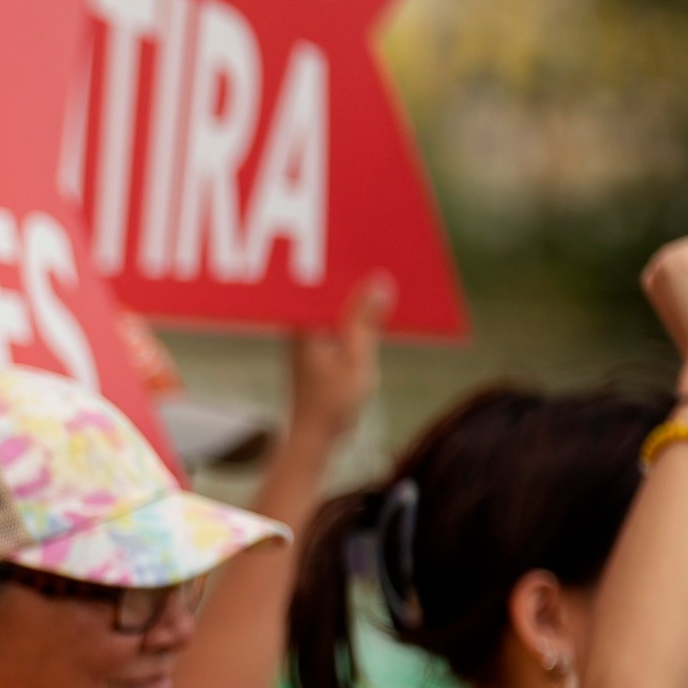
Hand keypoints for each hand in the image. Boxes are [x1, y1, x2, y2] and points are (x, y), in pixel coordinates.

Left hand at [285, 274, 389, 446]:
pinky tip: (381, 311)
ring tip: (388, 279)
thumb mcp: (355, 358)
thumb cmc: (331, 405)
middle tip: (386, 257)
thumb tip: (378, 282)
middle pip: (329, 289)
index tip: (368, 246)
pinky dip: (358, 316)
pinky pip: (340, 322)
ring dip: (359, 296)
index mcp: (300, 324)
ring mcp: (307, 338)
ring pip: (335, 305)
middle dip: (356, 275)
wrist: (315, 440)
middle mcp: (299, 326)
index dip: (346, 263)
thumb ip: (364, 321)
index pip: (322, 281)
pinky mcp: (317, 350)